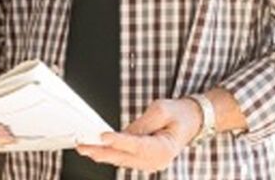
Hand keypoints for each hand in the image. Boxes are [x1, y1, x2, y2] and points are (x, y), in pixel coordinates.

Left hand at [75, 98, 201, 172]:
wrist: (190, 121)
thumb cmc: (178, 114)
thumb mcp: (161, 110)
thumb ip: (142, 124)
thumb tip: (123, 133)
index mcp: (165, 148)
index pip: (138, 145)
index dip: (119, 142)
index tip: (103, 137)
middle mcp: (156, 161)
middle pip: (124, 157)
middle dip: (101, 151)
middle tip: (83, 146)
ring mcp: (149, 163)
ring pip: (121, 160)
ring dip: (101, 154)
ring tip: (84, 147)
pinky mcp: (142, 160)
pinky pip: (123, 158)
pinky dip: (109, 154)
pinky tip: (95, 150)